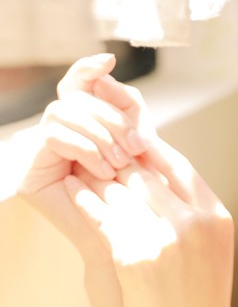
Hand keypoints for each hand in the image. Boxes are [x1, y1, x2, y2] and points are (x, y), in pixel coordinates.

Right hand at [15, 54, 148, 265]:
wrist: (128, 247)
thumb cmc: (139, 200)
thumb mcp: (139, 147)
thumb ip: (127, 109)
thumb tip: (108, 67)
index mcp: (80, 128)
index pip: (74, 85)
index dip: (87, 68)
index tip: (109, 59)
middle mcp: (55, 137)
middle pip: (73, 98)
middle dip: (108, 115)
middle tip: (135, 144)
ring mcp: (37, 155)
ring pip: (61, 112)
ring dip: (97, 133)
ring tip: (120, 162)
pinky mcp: (28, 174)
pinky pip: (53, 136)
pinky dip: (83, 147)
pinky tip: (104, 169)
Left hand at [65, 147, 233, 306]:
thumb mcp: (210, 256)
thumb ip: (194, 216)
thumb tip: (161, 174)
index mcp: (218, 221)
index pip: (181, 168)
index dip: (153, 152)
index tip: (133, 143)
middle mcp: (194, 225)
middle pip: (147, 176)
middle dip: (121, 165)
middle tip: (101, 156)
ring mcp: (164, 240)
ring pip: (122, 192)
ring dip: (101, 180)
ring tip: (86, 170)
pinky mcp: (133, 257)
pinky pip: (103, 216)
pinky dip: (86, 201)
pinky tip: (76, 190)